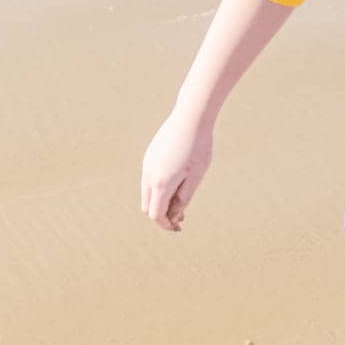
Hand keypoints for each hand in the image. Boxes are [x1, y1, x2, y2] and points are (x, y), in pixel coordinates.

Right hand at [140, 112, 212, 231]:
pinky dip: (158, 188)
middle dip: (161, 215)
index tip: (178, 228)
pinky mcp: (149, 156)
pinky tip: (175, 182)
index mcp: (161, 183)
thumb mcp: (195, 177)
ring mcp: (147, 164)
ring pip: (146, 193)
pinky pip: (148, 180)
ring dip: (160, 201)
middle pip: (147, 206)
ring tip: (180, 200)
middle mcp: (149, 175)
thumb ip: (183, 199)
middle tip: (181, 217)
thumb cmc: (198, 147)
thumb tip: (174, 215)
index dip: (166, 225)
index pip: (156, 215)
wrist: (190, 117)